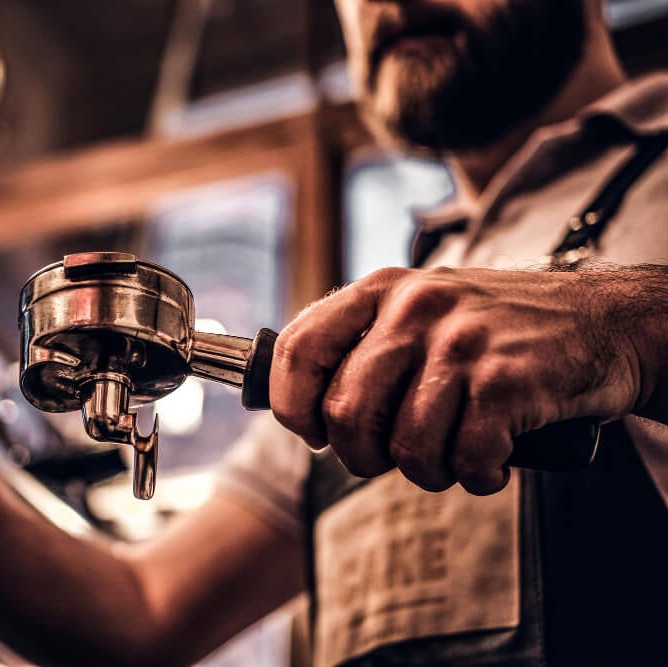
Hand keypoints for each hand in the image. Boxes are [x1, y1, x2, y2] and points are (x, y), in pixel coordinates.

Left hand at [269, 266, 644, 494]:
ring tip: (451, 456)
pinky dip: (477, 475)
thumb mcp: (421, 312)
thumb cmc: (497, 332)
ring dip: (426, 471)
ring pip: (403, 446)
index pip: (297, 349)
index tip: (314, 433)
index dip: (293, 406)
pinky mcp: (507, 380)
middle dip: (361, 456)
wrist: (607, 322)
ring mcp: (462, 342)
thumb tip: (301, 409)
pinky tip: (493, 459)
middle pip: (345, 412)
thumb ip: (363, 347)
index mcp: (381, 290)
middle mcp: (415, 308)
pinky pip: (463, 458)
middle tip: (390, 458)